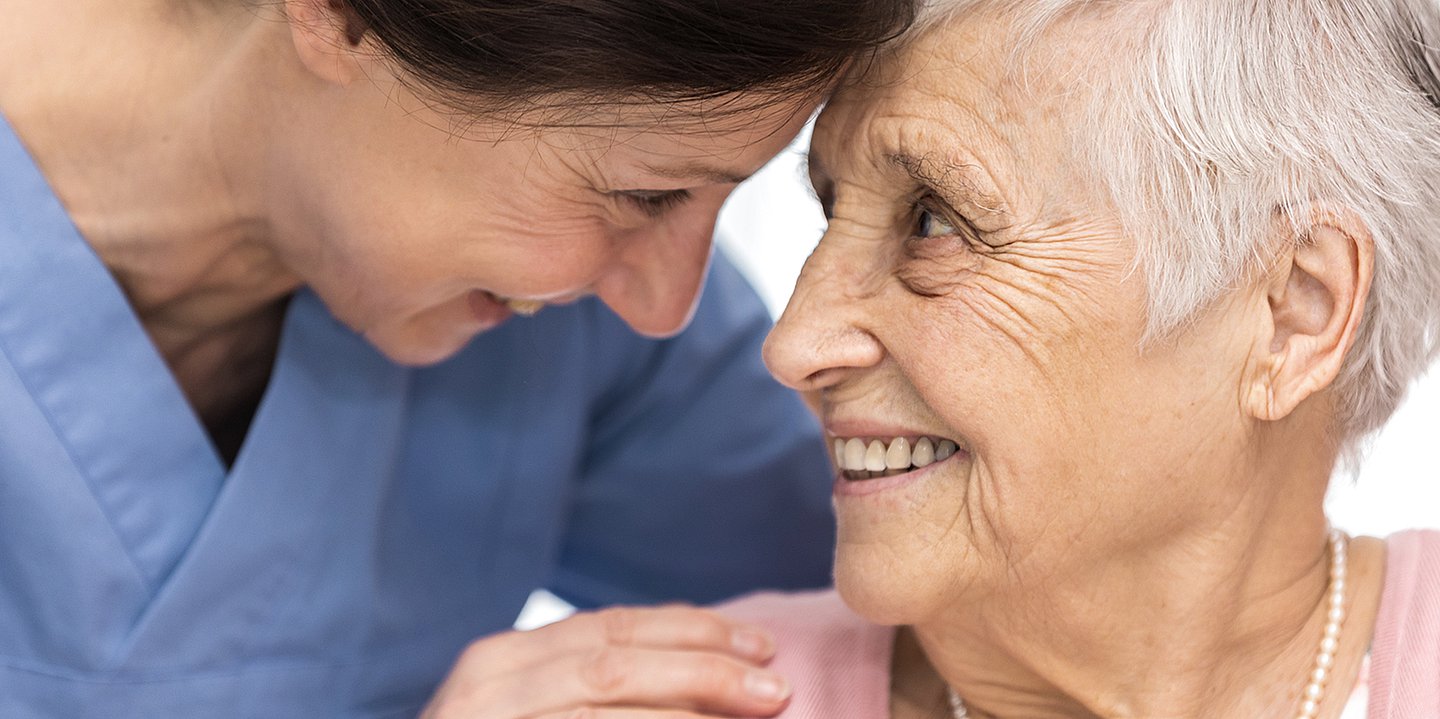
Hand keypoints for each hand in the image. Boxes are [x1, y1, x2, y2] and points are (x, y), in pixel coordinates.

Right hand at [420, 604, 791, 718]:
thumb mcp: (530, 711)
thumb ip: (591, 688)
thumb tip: (705, 680)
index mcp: (500, 660)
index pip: (608, 627)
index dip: (690, 631)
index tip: (757, 642)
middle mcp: (488, 683)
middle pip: (614, 658)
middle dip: (704, 666)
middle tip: (775, 685)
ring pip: (607, 703)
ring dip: (690, 707)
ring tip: (758, 711)